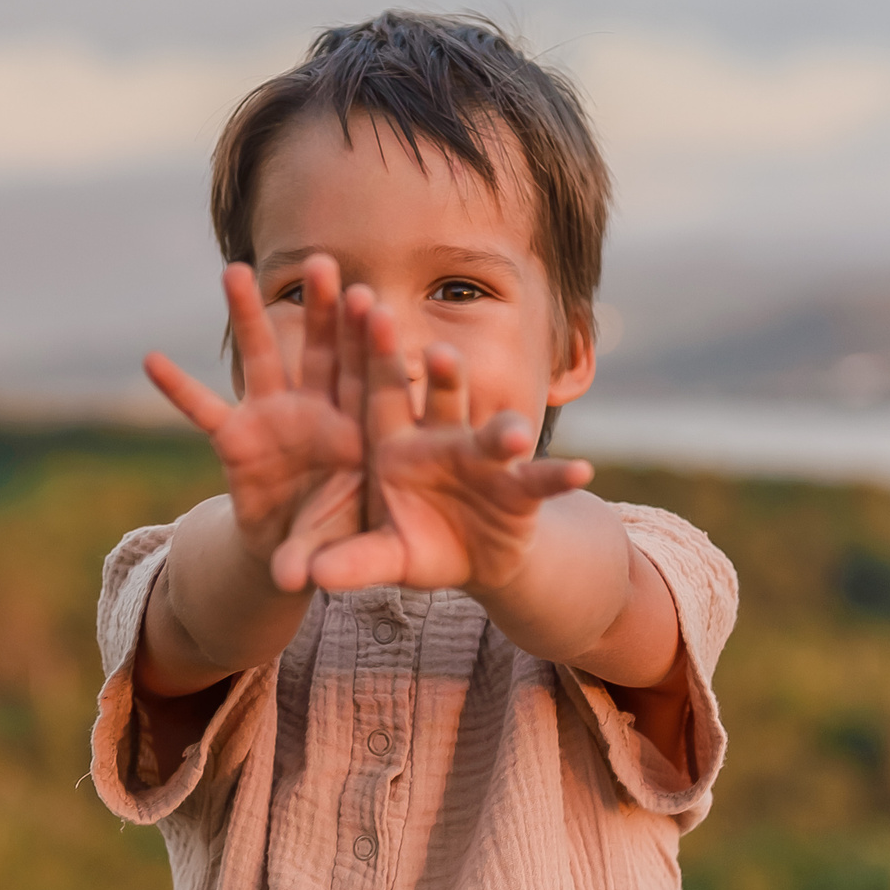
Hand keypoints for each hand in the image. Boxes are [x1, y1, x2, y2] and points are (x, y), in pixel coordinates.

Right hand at [145, 256, 364, 592]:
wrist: (304, 551)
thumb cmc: (340, 537)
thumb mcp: (338, 548)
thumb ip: (320, 555)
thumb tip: (291, 581)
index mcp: (359, 429)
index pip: (368, 380)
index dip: (368, 344)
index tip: (370, 303)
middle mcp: (319, 412)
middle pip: (323, 352)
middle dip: (321, 309)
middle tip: (322, 262)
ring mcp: (275, 418)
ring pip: (264, 360)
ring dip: (248, 319)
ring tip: (235, 271)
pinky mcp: (236, 438)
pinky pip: (204, 410)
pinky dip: (179, 389)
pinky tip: (151, 360)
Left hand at [305, 297, 592, 594]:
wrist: (471, 557)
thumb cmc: (416, 540)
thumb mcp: (382, 555)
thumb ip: (351, 560)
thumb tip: (308, 578)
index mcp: (395, 443)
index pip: (382, 392)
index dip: (377, 354)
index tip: (370, 312)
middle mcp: (441, 439)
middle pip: (441, 399)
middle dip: (443, 376)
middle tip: (438, 353)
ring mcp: (483, 461)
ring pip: (491, 435)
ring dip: (502, 429)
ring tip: (512, 430)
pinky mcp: (520, 490)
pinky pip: (541, 481)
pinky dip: (559, 477)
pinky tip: (581, 471)